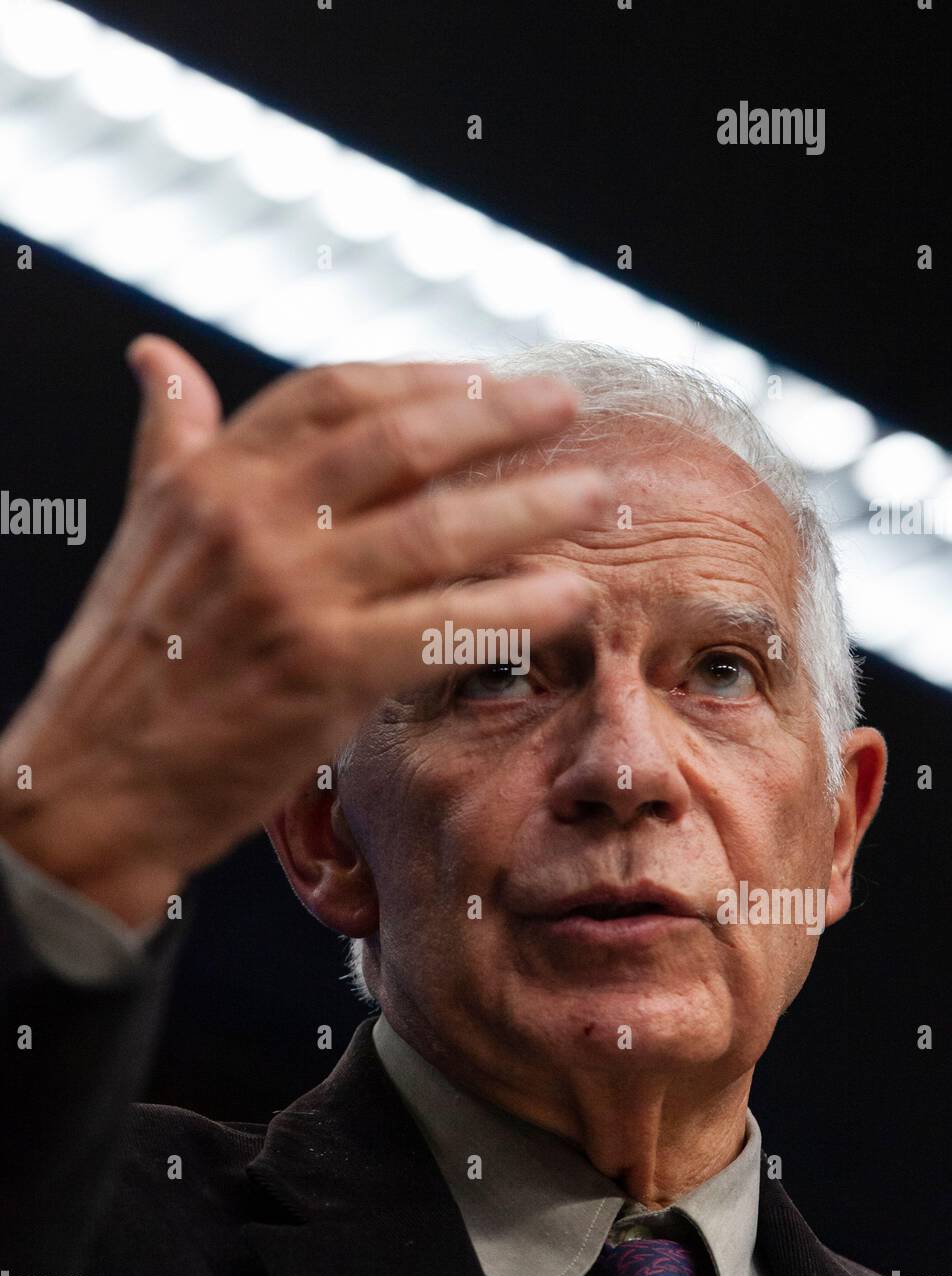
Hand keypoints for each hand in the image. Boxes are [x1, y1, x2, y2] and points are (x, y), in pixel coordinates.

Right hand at [0, 337, 604, 924]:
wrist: (92, 784)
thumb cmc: (125, 663)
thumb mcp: (140, 529)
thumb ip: (168, 439)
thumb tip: (155, 357)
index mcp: (209, 479)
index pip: (331, 393)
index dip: (418, 378)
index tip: (481, 374)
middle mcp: (251, 521)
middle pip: (401, 443)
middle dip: (495, 417)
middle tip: (565, 403)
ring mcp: (291, 594)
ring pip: (439, 529)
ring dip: (531, 505)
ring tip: (598, 495)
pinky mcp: (324, 671)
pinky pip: (444, 624)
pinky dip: (514, 606)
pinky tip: (568, 594)